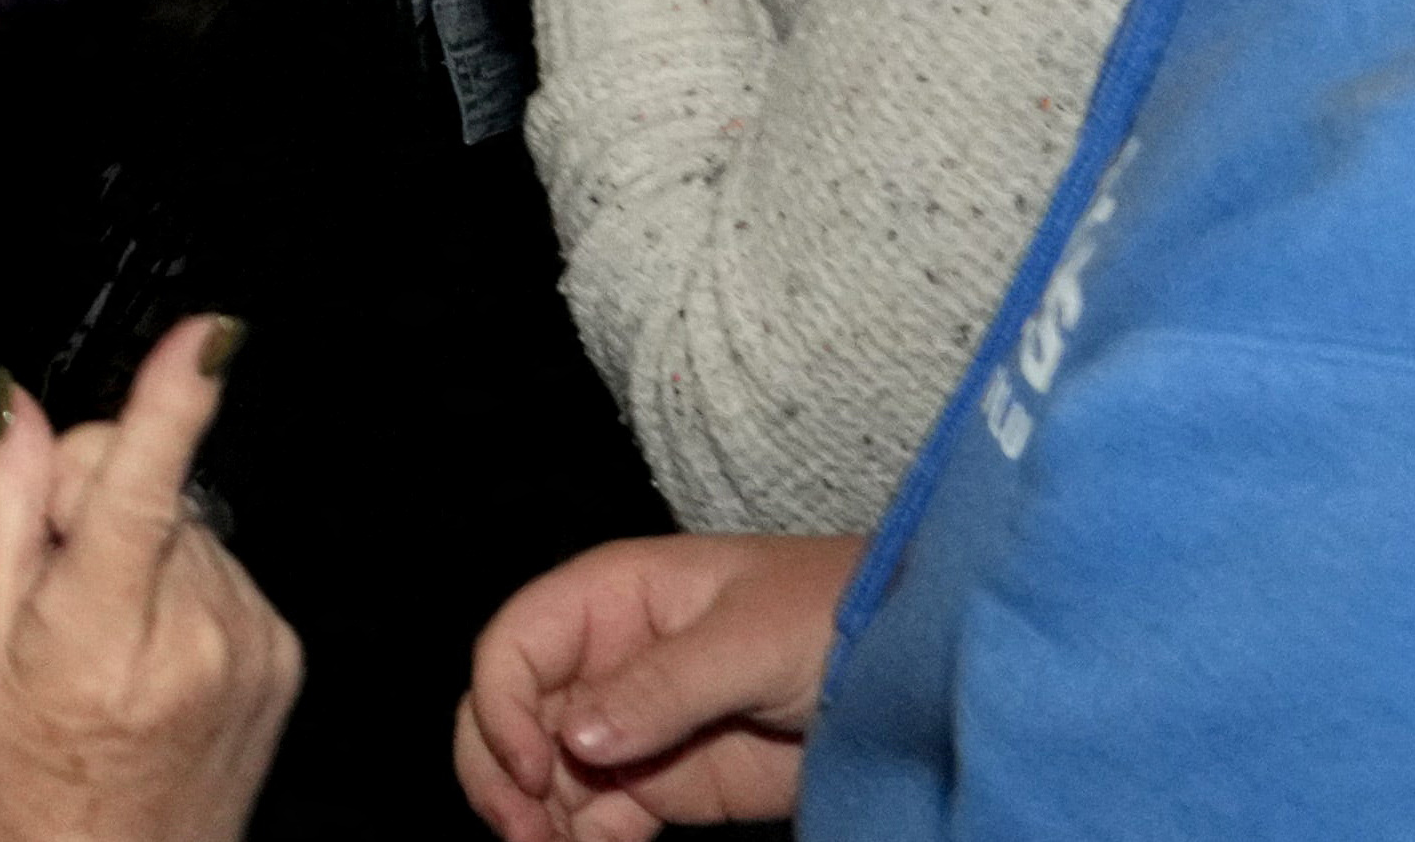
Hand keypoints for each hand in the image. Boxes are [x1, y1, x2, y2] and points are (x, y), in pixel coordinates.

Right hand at [0, 315, 302, 841]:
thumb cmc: (26, 783)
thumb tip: (21, 416)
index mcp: (98, 634)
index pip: (140, 490)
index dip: (174, 401)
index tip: (214, 335)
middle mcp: (190, 634)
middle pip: (142, 482)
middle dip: (90, 508)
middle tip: (56, 603)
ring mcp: (248, 642)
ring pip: (182, 520)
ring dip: (140, 556)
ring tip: (106, 647)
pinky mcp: (282, 650)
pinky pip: (219, 565)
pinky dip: (182, 590)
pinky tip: (153, 658)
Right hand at [452, 530, 852, 841]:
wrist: (914, 671)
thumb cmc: (834, 615)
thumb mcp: (751, 639)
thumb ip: (663, 685)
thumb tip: (577, 743)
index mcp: (611, 596)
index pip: (516, 644)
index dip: (503, 705)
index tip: (535, 768)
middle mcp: (605, 660)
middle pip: (512, 714)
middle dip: (500, 772)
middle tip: (523, 834)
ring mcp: (632, 728)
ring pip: (544, 775)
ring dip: (534, 819)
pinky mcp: (666, 785)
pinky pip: (595, 817)